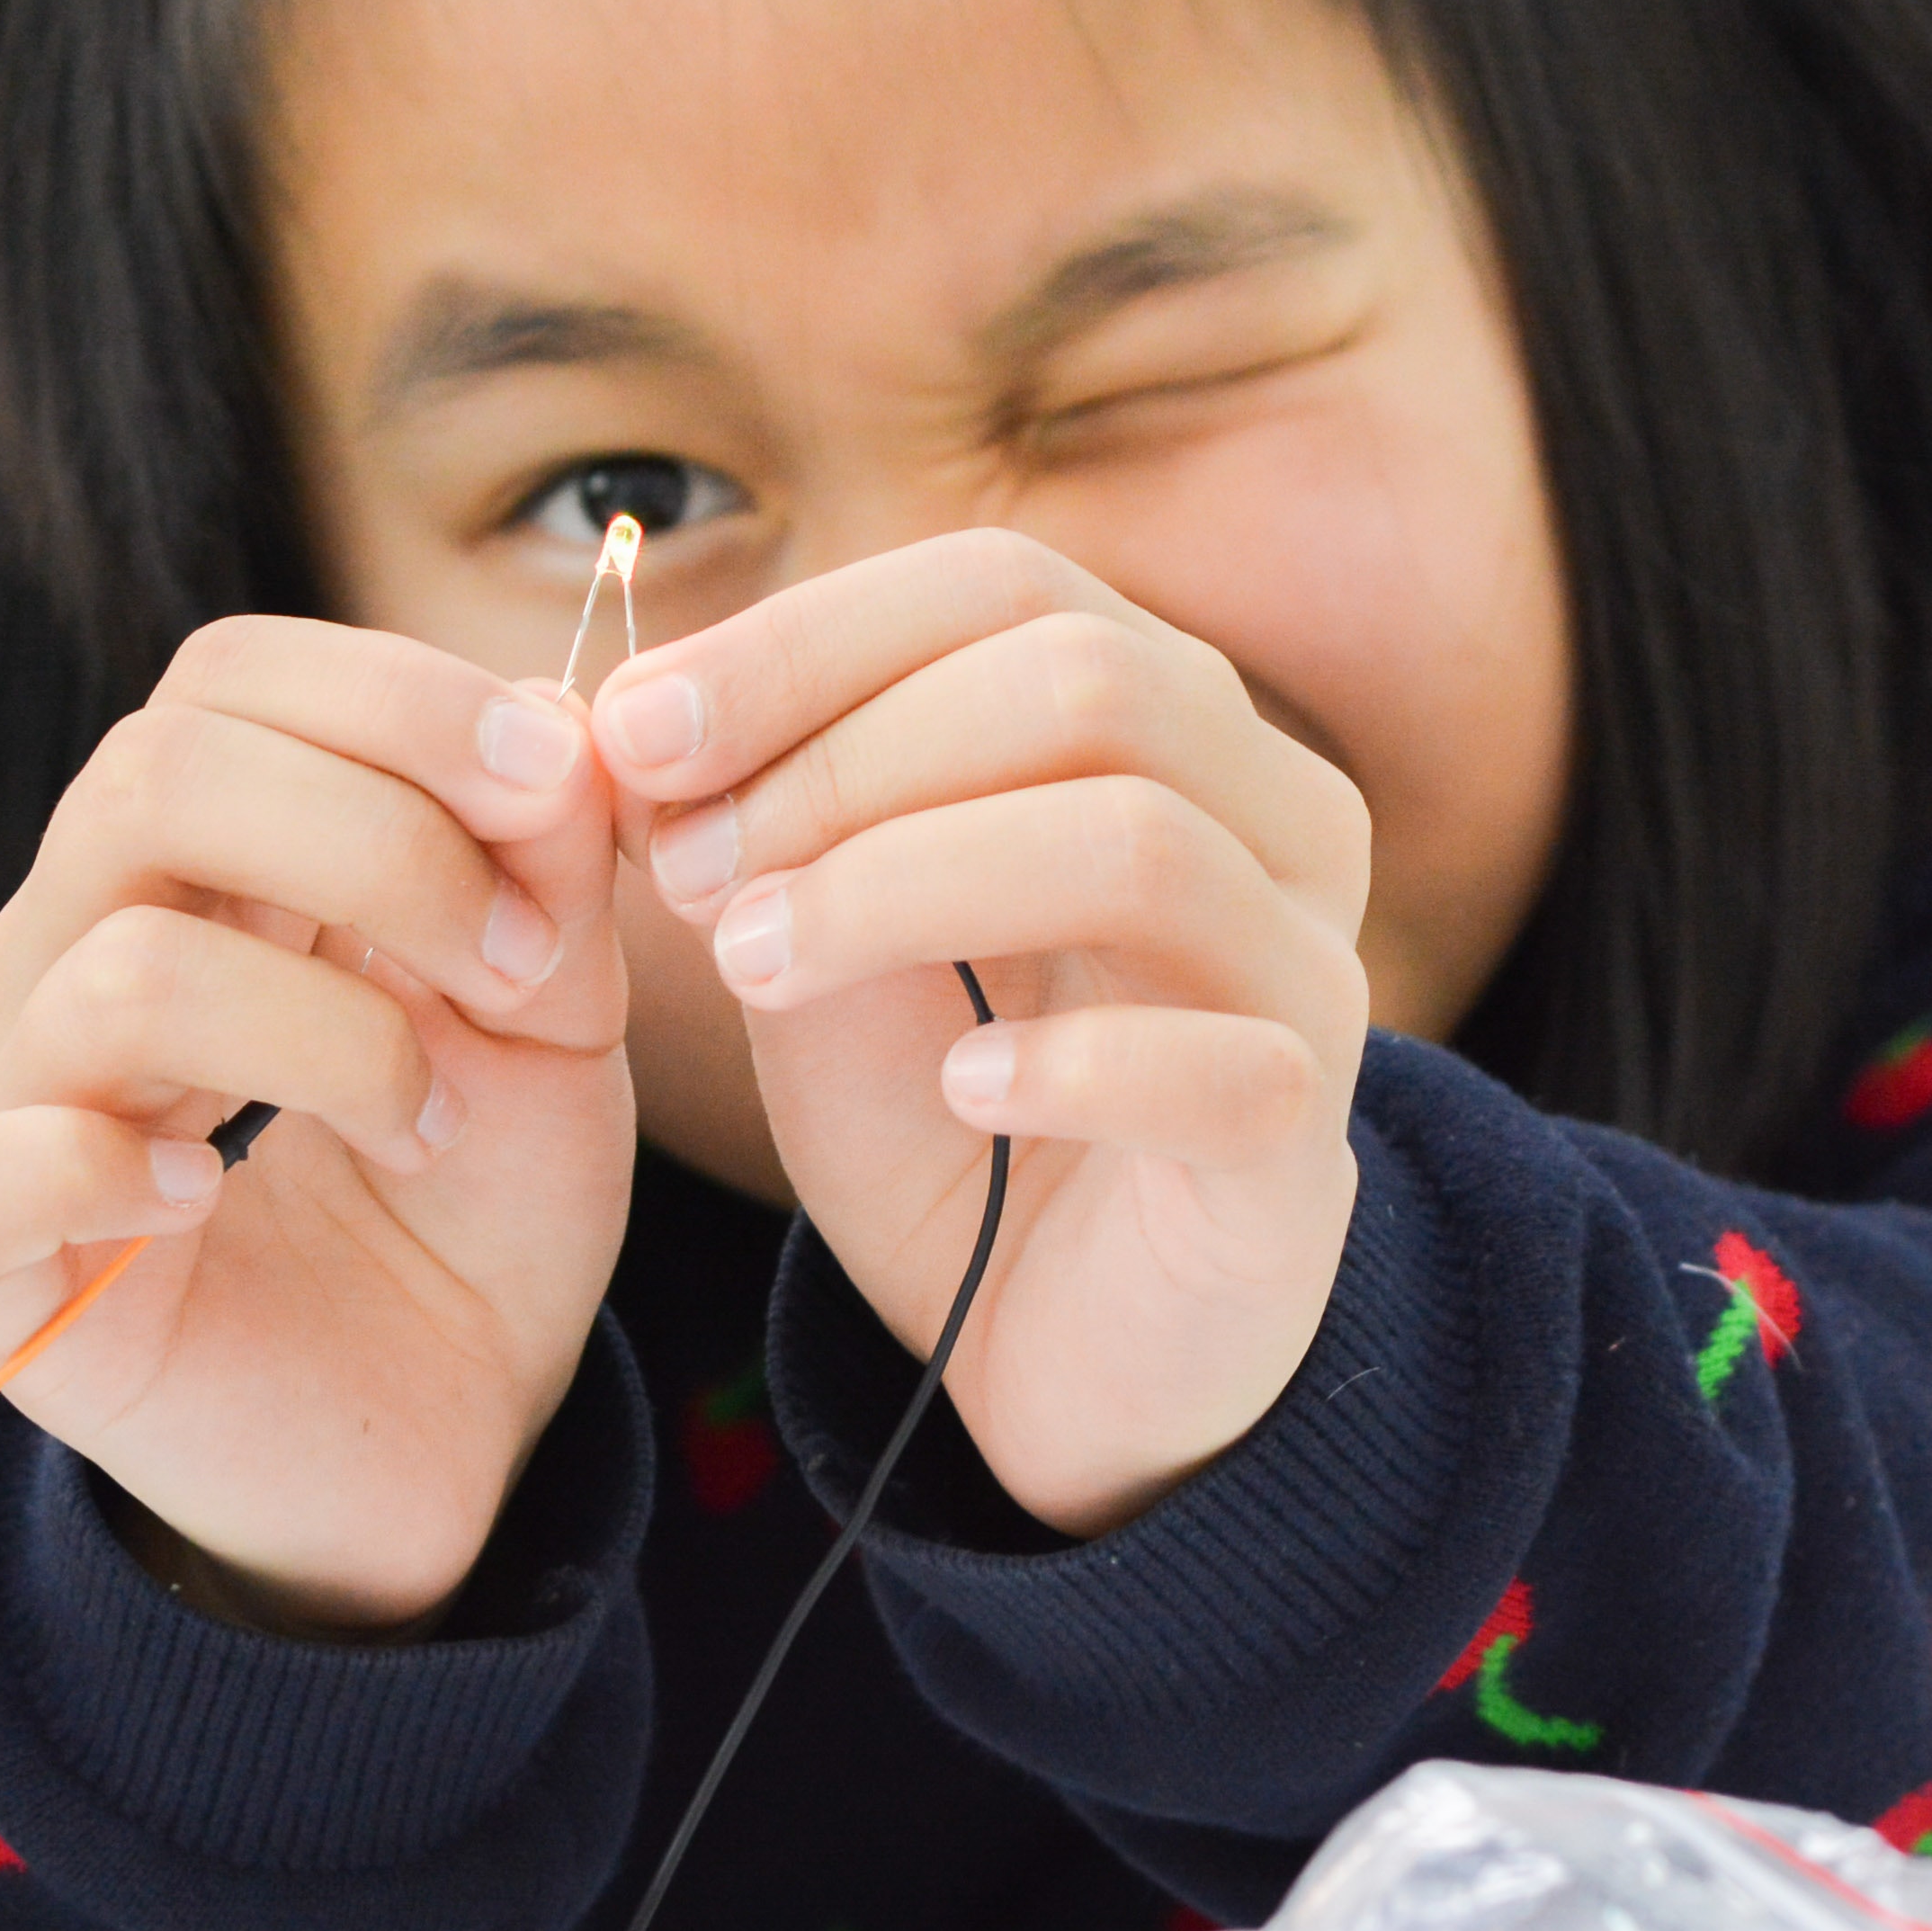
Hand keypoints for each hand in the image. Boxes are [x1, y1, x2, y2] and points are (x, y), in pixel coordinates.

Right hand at [0, 621, 632, 1633]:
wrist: (452, 1429)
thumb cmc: (476, 1197)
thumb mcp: (557, 1011)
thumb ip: (550, 863)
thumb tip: (547, 719)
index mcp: (200, 856)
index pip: (229, 675)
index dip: (398, 699)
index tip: (561, 785)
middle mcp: (76, 944)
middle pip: (159, 772)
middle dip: (384, 845)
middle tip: (519, 971)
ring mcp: (14, 1098)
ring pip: (123, 971)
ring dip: (332, 1036)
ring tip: (429, 1124)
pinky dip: (104, 1174)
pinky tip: (207, 1205)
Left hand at [593, 532, 1369, 1533]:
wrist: (1056, 1341)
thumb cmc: (947, 1102)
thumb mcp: (826, 936)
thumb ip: (760, 823)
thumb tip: (622, 720)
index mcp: (1165, 720)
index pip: (1002, 589)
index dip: (804, 640)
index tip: (634, 733)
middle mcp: (1272, 815)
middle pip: (1084, 683)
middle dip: (847, 758)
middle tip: (687, 871)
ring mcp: (1308, 976)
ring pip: (1141, 844)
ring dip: (909, 885)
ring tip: (757, 964)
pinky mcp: (1302, 1148)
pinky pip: (1219, 1067)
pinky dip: (1067, 1068)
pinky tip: (955, 1091)